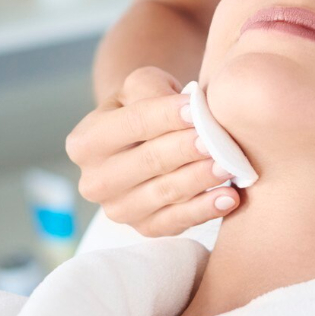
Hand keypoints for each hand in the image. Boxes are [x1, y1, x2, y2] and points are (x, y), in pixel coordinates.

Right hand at [66, 66, 240, 236]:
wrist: (145, 143)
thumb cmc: (144, 107)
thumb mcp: (140, 87)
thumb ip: (153, 89)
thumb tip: (187, 108)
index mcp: (85, 143)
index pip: (132, 124)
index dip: (166, 116)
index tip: (196, 109)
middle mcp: (95, 181)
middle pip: (149, 161)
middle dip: (186, 150)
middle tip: (218, 142)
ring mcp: (119, 209)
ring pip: (165, 192)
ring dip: (200, 179)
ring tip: (229, 166)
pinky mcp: (145, 228)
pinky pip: (177, 221)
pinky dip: (205, 210)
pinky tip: (229, 197)